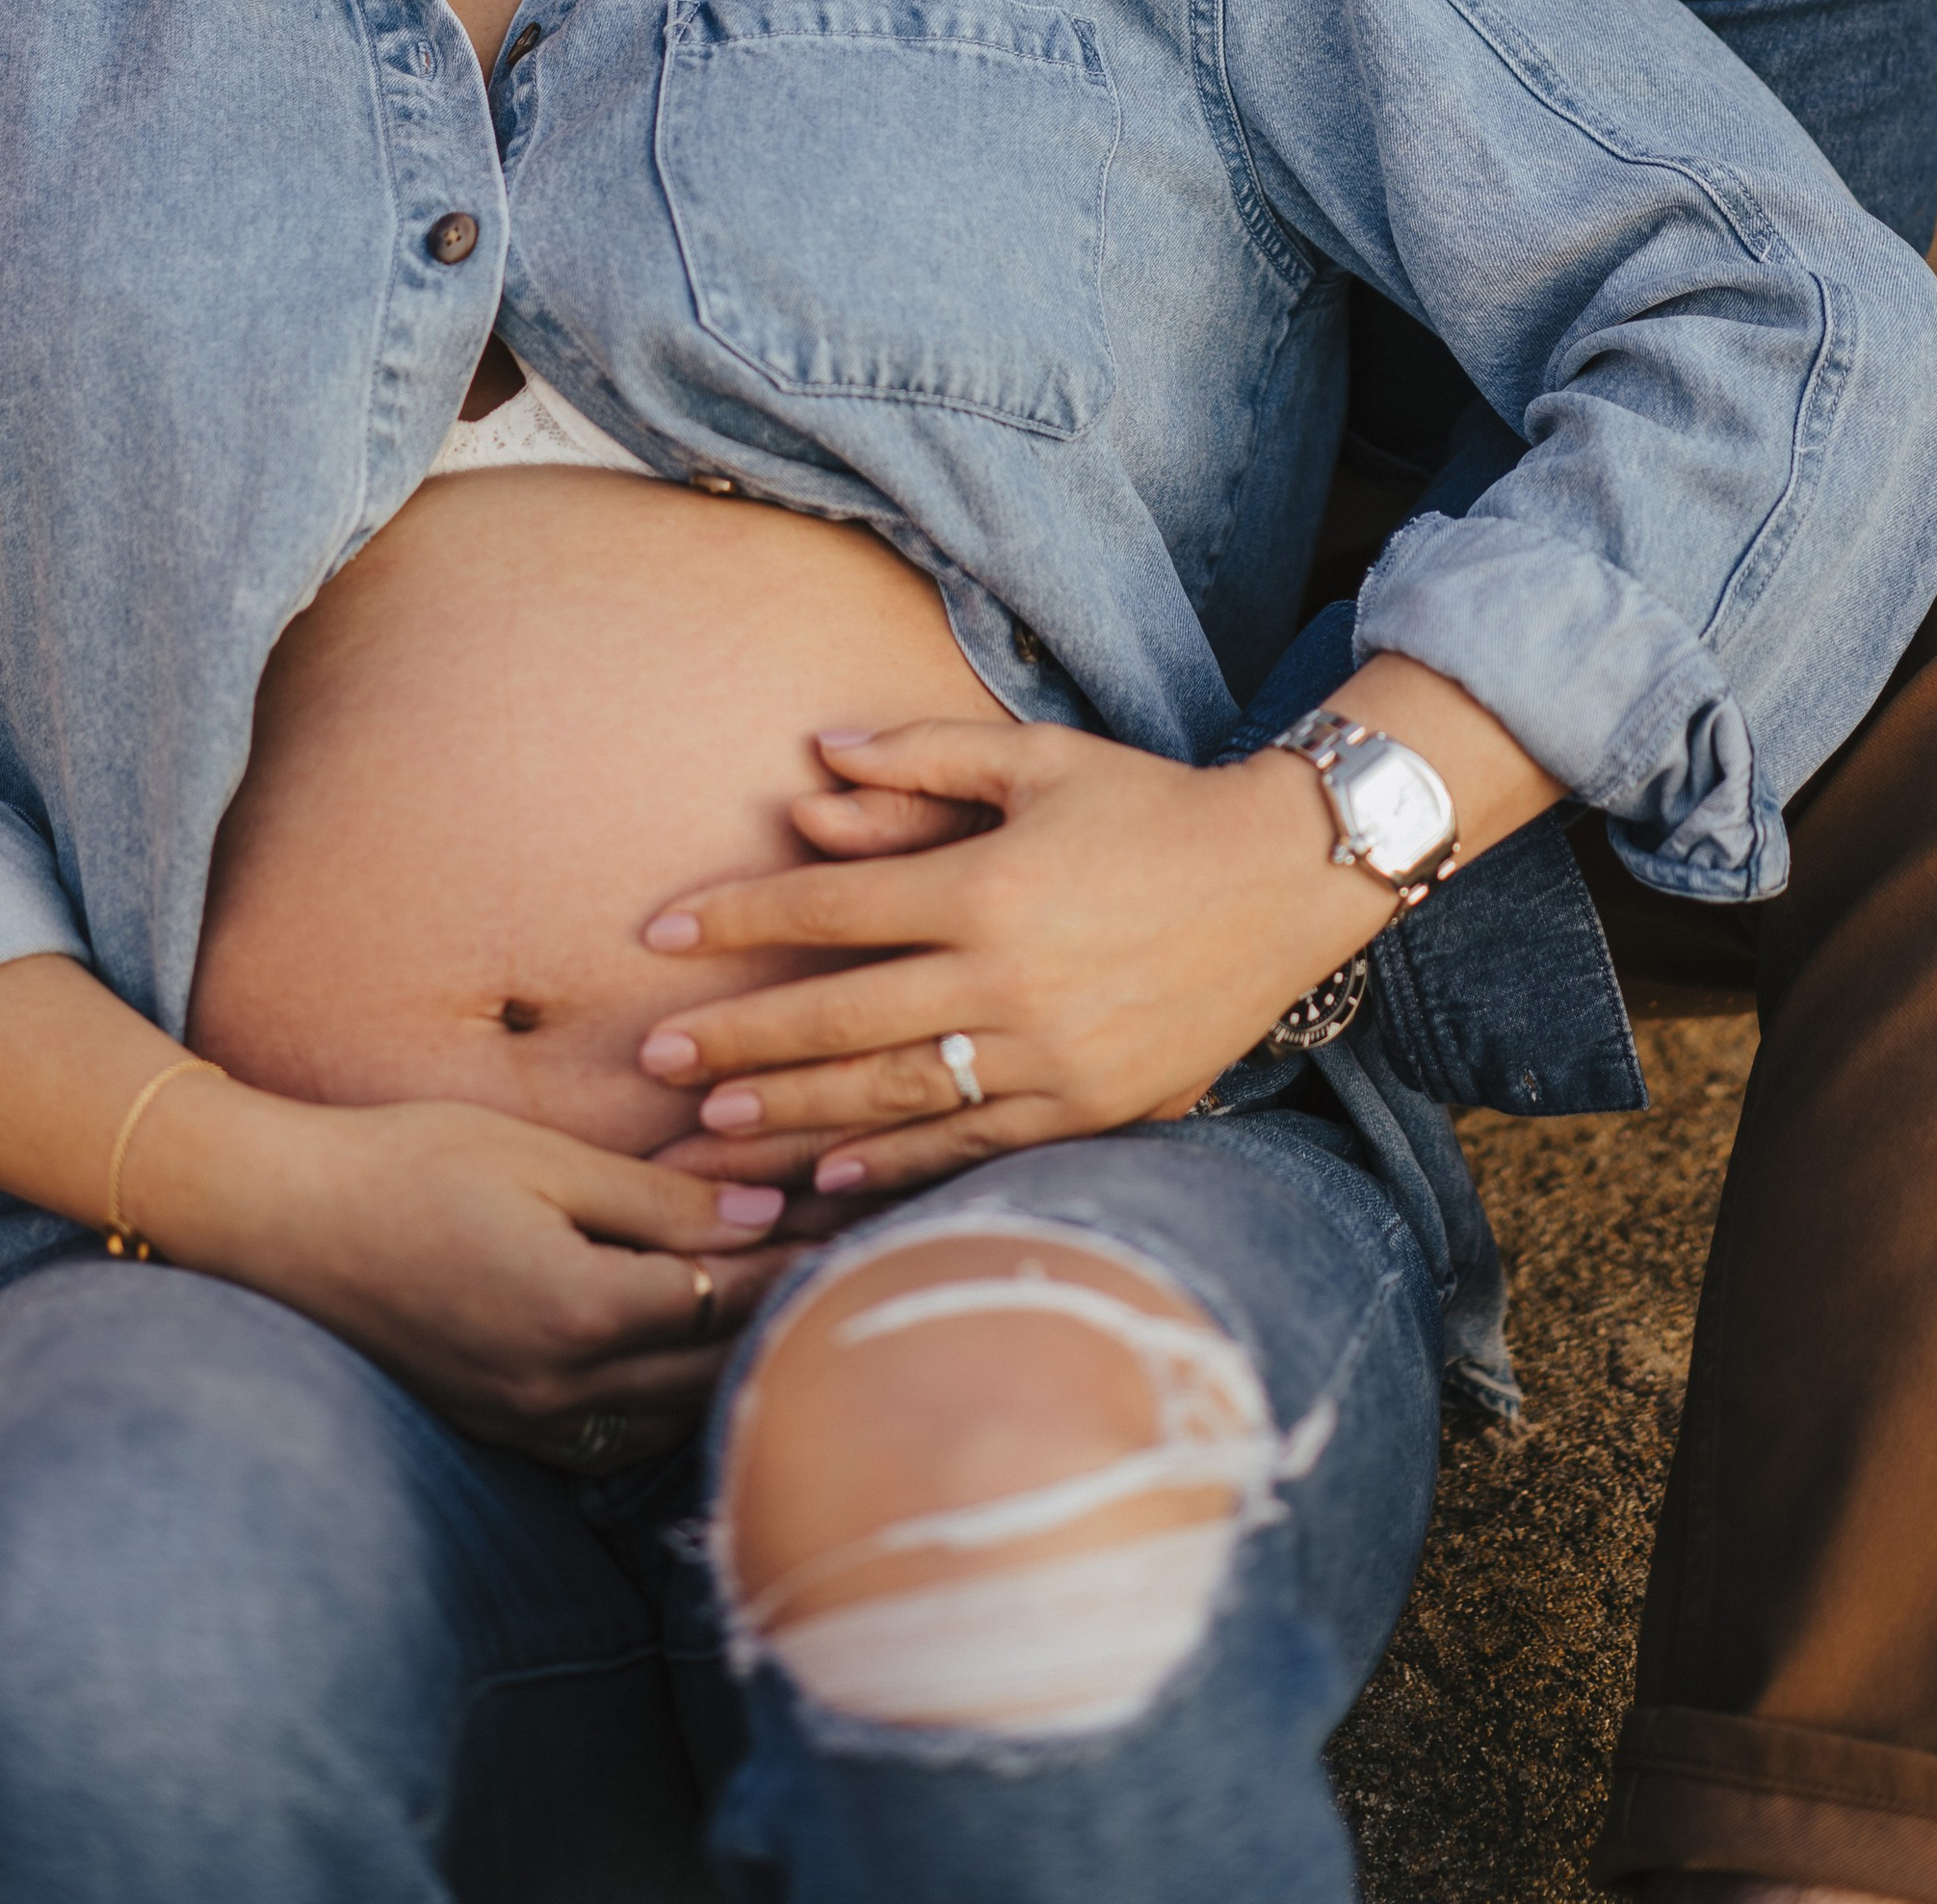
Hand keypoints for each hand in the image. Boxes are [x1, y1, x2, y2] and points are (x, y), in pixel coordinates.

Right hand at [171, 1093, 802, 1469]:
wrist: (287, 1220)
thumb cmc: (411, 1163)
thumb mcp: (542, 1161)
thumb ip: (658, 1199)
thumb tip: (762, 1213)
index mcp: (579, 1313)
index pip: (725, 1298)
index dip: (795, 1258)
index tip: (850, 1222)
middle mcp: (559, 1389)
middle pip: (709, 1369)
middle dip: (777, 1315)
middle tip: (840, 1263)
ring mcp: (524, 1419)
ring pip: (668, 1416)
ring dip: (725, 1367)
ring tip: (781, 1309)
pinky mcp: (497, 1425)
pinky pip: (611, 1436)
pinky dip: (664, 1402)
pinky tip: (687, 1359)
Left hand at [630, 717, 1400, 1198]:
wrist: (1283, 882)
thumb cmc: (1151, 805)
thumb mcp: (1039, 758)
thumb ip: (923, 755)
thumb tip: (815, 754)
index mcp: (986, 885)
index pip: (831, 907)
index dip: (739, 919)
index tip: (659, 935)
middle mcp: (1008, 979)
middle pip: (842, 1018)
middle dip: (739, 1042)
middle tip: (654, 1064)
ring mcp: (1050, 1055)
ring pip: (894, 1097)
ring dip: (795, 1118)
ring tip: (713, 1132)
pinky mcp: (1089, 1106)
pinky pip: (973, 1145)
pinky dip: (898, 1166)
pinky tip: (830, 1183)